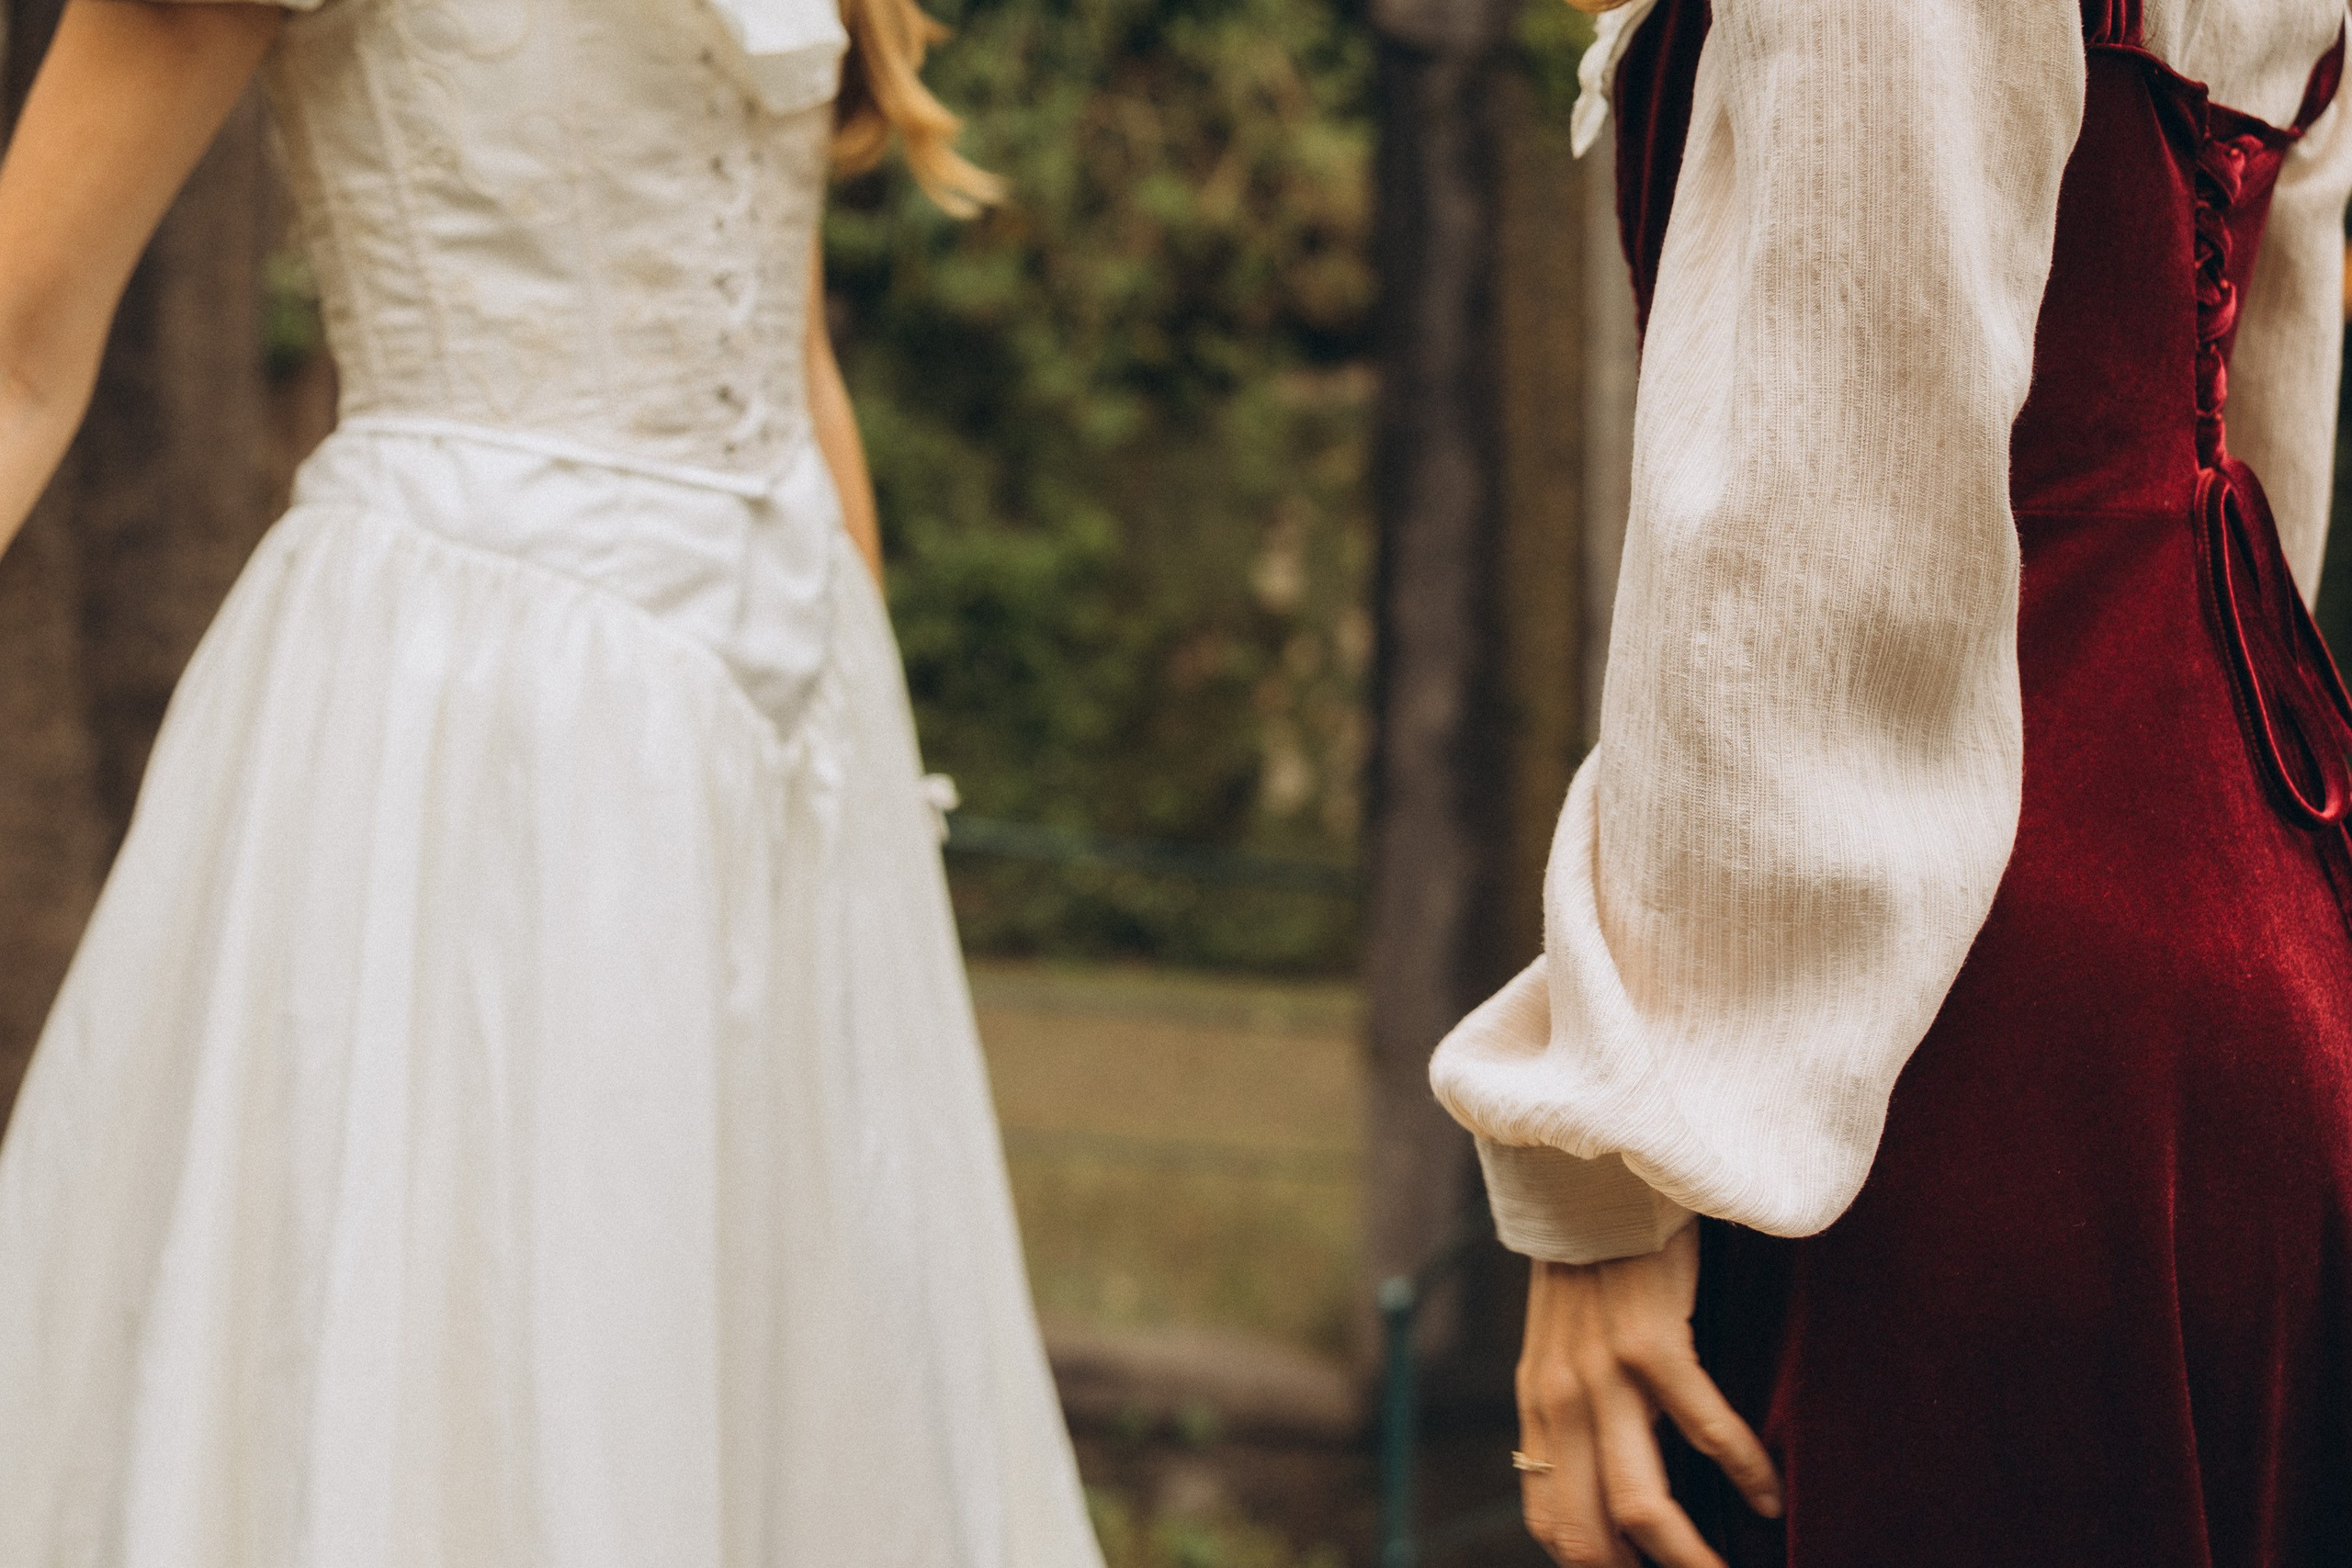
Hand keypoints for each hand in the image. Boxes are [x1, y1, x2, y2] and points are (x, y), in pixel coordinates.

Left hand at [1515, 1222, 1781, 1567]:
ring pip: (1642, 1506)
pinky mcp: (1649, 1342)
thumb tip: (1614, 1477)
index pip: (1553, 1525)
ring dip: (1693, 1557)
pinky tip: (1770, 1494)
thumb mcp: (1562, 1346)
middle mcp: (1560, 1402)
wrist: (1589, 1177)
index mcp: (1539, 1408)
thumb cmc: (1591, 1264)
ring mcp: (1602, 1374)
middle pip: (1591, 1537)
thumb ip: (1578, 1409)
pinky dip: (1743, 1471)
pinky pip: (1704, 1429)